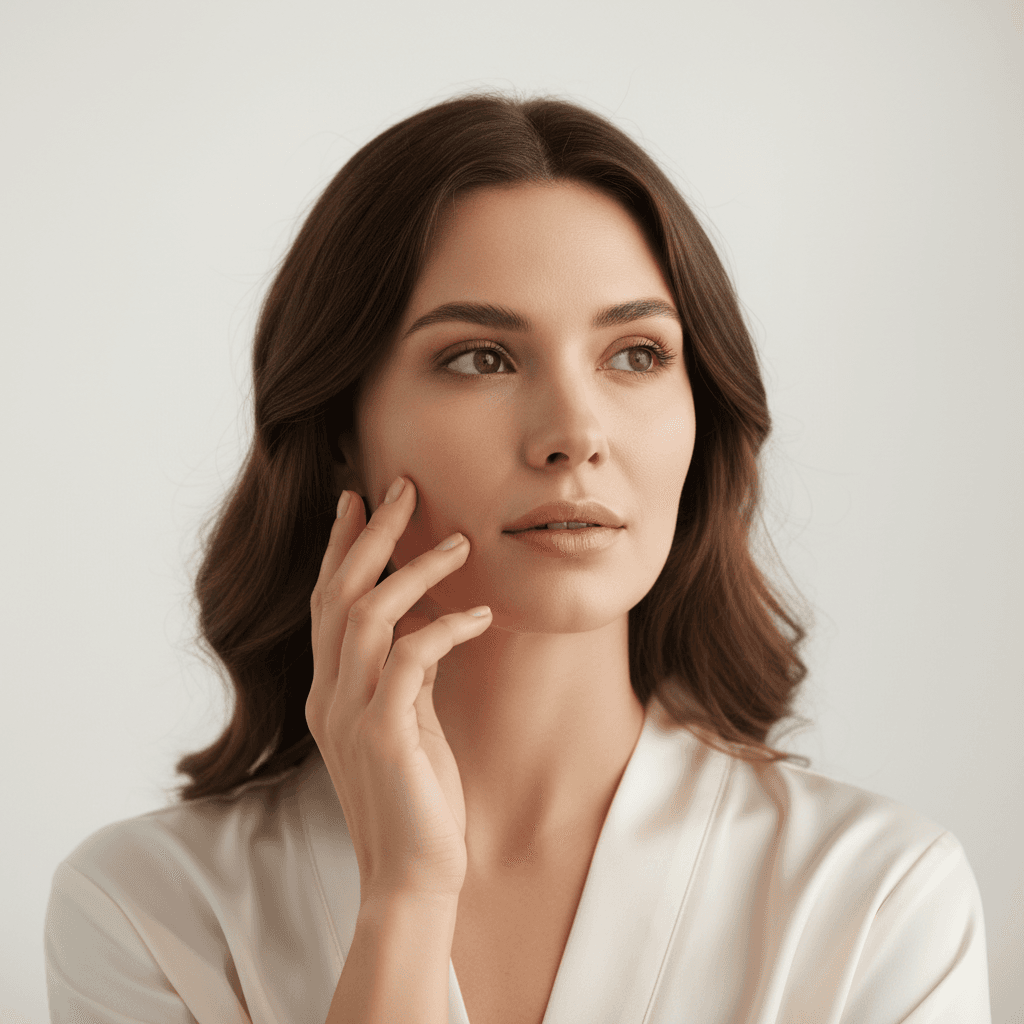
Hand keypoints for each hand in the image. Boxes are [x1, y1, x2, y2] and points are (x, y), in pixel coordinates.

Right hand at [306, 476, 490, 904]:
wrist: (414, 876)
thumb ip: (404, 675)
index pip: (326, 603)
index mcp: (330, 692)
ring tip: (460, 543)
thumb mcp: (406, 723)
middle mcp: (330, 696)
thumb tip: (426, 623)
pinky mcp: (385, 735)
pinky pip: (412, 659)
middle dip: (370, 534)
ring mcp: (351, 715)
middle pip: (338, 594)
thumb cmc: (417, 798)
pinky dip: (446, 627)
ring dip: (414, 571)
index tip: (359, 499)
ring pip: (368, 616)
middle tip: (403, 487)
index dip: (340, 547)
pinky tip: (480, 615)